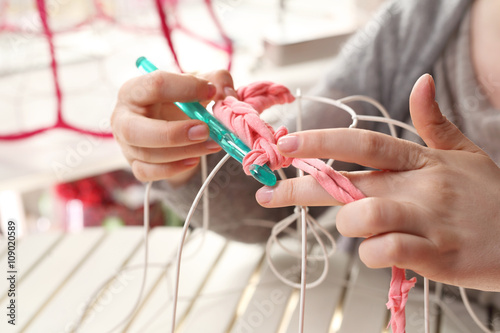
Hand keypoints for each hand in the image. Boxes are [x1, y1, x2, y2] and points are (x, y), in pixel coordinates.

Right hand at [112, 70, 236, 184]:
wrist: (175, 121)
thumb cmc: (183, 99)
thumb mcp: (199, 83)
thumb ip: (217, 80)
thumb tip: (226, 93)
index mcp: (135, 89)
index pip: (154, 86)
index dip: (186, 88)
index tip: (211, 92)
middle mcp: (122, 117)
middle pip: (134, 129)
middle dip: (173, 133)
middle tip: (205, 130)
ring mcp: (126, 144)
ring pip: (147, 154)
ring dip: (184, 151)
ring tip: (212, 144)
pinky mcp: (135, 164)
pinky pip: (148, 172)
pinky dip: (173, 169)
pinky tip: (194, 159)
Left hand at [256, 74, 499, 290]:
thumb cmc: (490, 198)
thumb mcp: (465, 153)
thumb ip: (434, 122)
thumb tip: (420, 82)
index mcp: (420, 160)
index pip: (361, 143)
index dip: (319, 141)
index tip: (284, 145)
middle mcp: (420, 186)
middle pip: (347, 182)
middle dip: (299, 188)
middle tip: (268, 195)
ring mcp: (429, 220)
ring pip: (365, 216)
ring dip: (348, 226)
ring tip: (357, 230)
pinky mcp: (439, 256)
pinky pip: (388, 253)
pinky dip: (373, 256)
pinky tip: (380, 254)